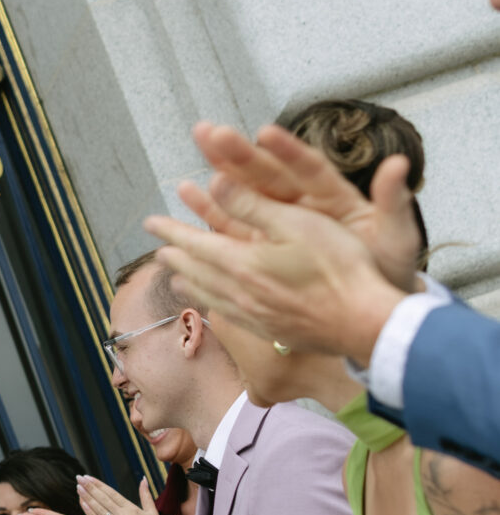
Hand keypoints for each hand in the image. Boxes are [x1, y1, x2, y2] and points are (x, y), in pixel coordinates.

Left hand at [75, 475, 167, 514]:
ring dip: (87, 497)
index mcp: (131, 509)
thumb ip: (146, 495)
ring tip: (78, 488)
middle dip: (89, 487)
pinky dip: (90, 513)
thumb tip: (143, 478)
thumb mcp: (152, 512)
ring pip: (98, 509)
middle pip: (103, 498)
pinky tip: (82, 504)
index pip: (111, 493)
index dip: (98, 484)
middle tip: (79, 478)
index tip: (88, 477)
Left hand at [148, 189, 404, 364]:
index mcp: (242, 264)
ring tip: (176, 279)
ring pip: (211, 297)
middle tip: (158, 251)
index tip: (150, 222)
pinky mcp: (273, 332)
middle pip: (197, 273)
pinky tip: (215, 307)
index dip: (171, 231)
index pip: (195, 244)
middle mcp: (240, 294)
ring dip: (190, 284)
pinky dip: (214, 306)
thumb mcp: (296, 223)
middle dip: (176, 258)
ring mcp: (256, 317)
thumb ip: (252, 205)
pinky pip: (231, 317)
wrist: (364, 323)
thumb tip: (214, 182)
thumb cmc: (338, 268)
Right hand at [191, 123, 422, 290]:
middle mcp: (305, 205)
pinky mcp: (267, 247)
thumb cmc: (387, 268)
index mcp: (335, 198)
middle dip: (238, 152)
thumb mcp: (396, 236)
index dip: (288, 150)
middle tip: (208, 131)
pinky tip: (190, 197)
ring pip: (247, 197)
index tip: (266, 132)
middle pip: (268, 174)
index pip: (308, 168)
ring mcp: (284, 225)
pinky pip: (237, 229)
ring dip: (220, 177)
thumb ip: (393, 201)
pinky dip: (214, 214)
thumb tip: (400, 163)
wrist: (374, 308)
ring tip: (193, 156)